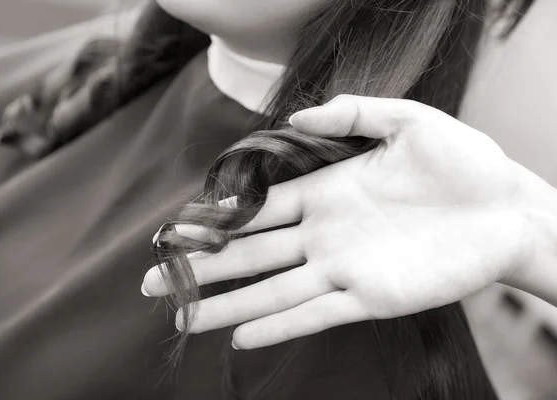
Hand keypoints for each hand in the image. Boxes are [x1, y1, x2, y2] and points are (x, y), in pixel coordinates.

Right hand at [142, 95, 533, 349]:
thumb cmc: (463, 162)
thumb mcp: (406, 121)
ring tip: (183, 316)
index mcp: (327, 194)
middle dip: (200, 268)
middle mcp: (325, 235)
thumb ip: (351, 112)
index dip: (215, 222)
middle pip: (250, 255)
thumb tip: (295, 114)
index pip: (257, 211)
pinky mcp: (371, 298)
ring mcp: (344, 269)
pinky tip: (241, 335)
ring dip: (227, 304)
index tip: (173, 231)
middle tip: (153, 282)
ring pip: (273, 291)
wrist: (507, 208)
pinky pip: (316, 314)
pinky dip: (278, 326)